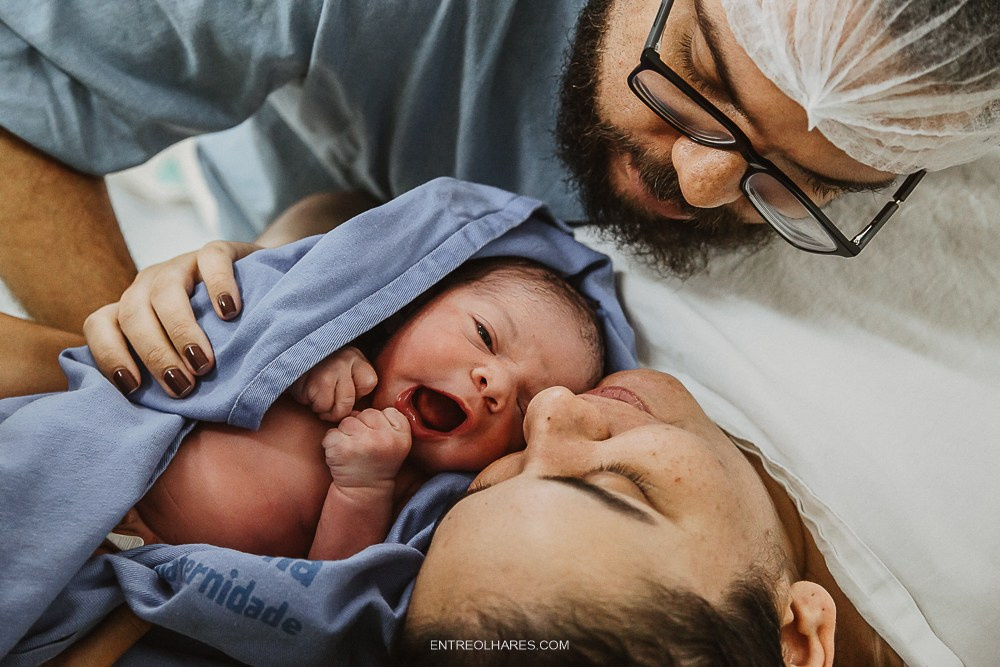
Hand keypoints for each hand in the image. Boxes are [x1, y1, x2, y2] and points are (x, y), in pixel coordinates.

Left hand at [83, 240, 259, 396]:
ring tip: (204, 363)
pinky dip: (218, 285)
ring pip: (165, 290)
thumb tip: (157, 413)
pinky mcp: (218, 251)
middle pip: (133, 313)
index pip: (99, 324)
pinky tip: (230, 312)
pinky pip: (211, 260)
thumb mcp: (184, 354)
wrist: (260, 291)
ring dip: (181, 331)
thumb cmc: (219, 336)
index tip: (133, 388)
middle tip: (182, 386)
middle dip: (154, 354)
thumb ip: (168, 372)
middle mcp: (149, 283)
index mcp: (133, 308)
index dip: (110, 355)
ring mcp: (182, 264)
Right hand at [289, 346, 377, 420]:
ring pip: (336, 408)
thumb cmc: (318, 370)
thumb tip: (359, 415)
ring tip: (316, 394)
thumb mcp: (343, 370)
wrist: (288, 358)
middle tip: (327, 399)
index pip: (369, 383)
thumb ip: (355, 386)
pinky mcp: (312, 383)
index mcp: (354, 356)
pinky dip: (312, 405)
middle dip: (338, 408)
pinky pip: (320, 407)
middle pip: (350, 401)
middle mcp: (343, 360)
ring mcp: (328, 371)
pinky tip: (307, 391)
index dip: (357, 392)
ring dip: (324, 408)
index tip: (343, 388)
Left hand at [322, 408, 411, 488]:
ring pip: (347, 421)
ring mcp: (364, 443)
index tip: (380, 442)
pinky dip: (331, 443)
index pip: (386, 411)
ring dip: (345, 434)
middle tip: (364, 448)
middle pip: (366, 413)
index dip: (379, 425)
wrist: (364, 491)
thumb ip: (386, 421)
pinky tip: (341, 456)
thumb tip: (356, 408)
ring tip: (353, 451)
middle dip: (361, 427)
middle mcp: (386, 438)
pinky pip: (331, 433)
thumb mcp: (394, 442)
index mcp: (402, 435)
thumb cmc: (377, 461)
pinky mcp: (343, 449)